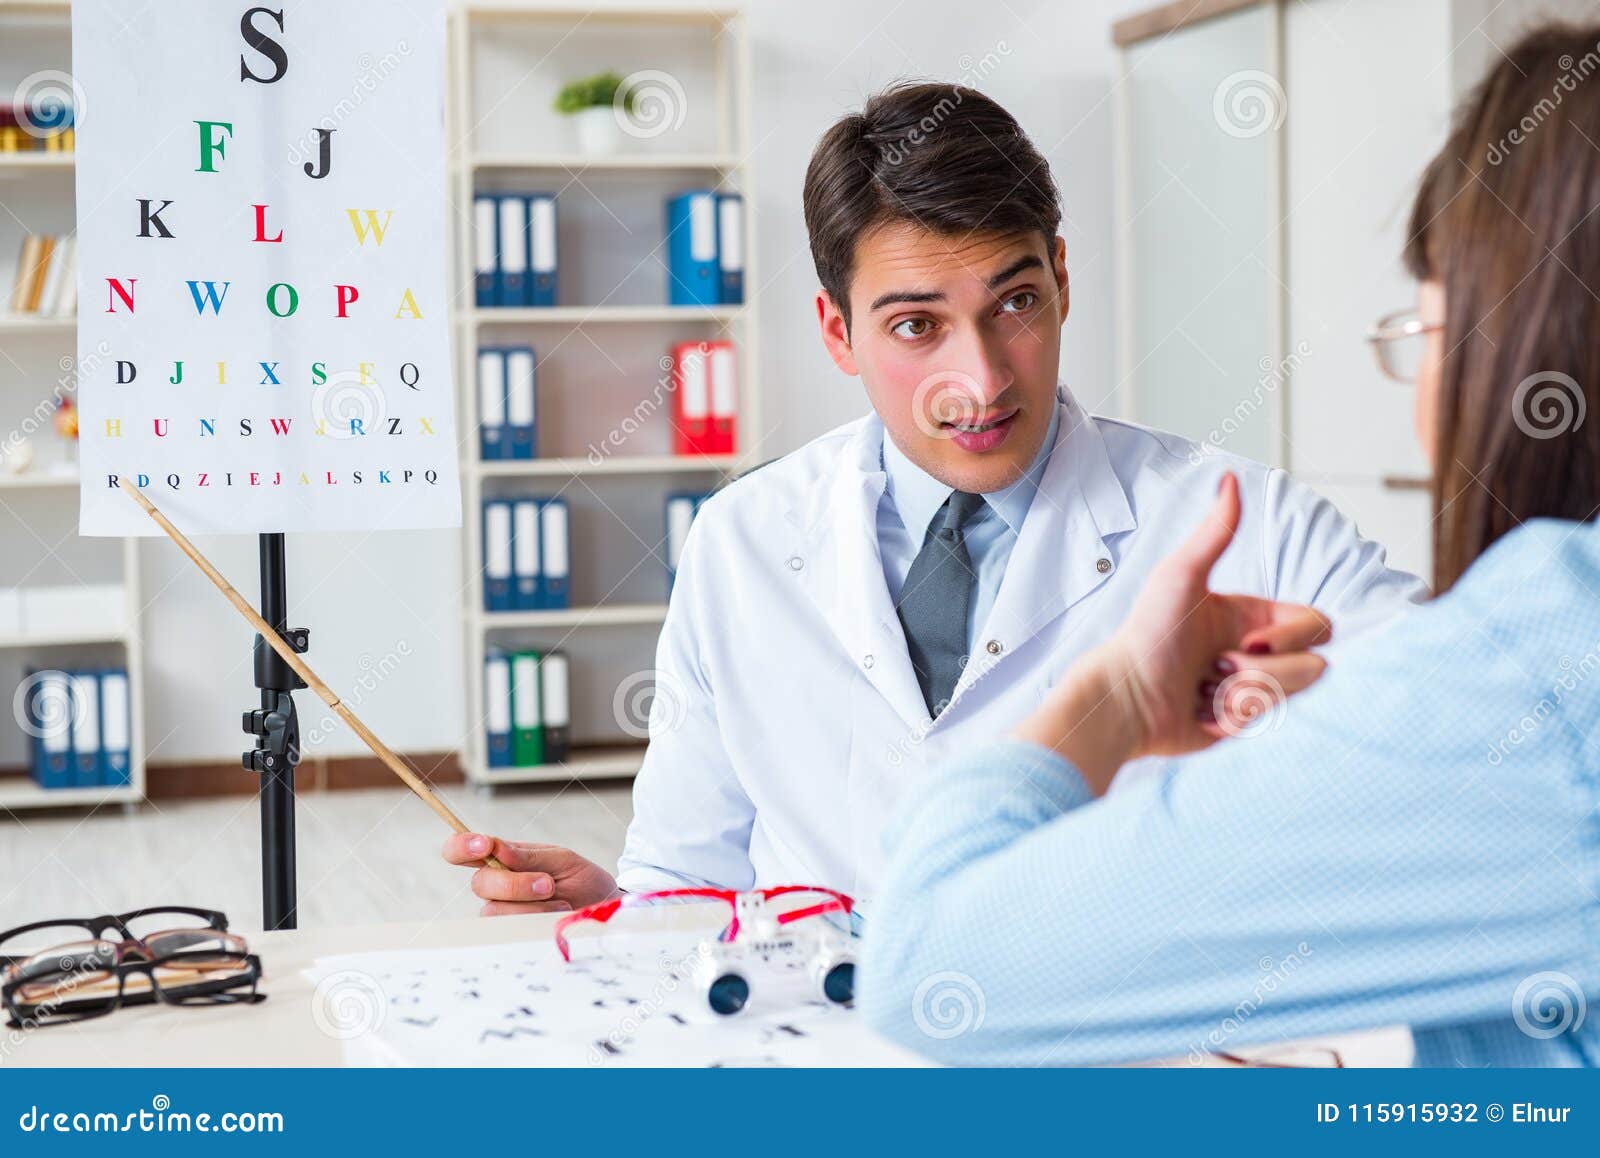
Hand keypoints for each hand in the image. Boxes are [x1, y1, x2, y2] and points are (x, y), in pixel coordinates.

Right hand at [442, 833, 619, 916]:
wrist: (602, 909)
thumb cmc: (580, 879)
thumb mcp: (561, 859)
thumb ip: (528, 856)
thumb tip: (496, 848)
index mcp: (501, 858)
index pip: (462, 850)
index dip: (462, 846)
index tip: (484, 845)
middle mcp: (495, 885)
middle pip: (479, 884)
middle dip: (514, 884)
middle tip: (547, 884)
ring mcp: (501, 911)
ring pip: (494, 911)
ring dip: (530, 907)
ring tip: (560, 904)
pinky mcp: (511, 935)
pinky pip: (509, 931)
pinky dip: (536, 923)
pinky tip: (555, 918)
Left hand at [1014, 473, 1329, 791]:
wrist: (1123, 699)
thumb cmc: (1146, 635)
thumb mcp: (1181, 577)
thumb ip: (1214, 533)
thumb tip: (1229, 477)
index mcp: (1254, 618)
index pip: (1318, 626)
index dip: (1293, 637)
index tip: (1245, 644)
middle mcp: (1258, 652)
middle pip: (1314, 667)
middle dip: (1263, 672)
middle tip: (1215, 669)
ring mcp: (1252, 689)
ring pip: (1293, 696)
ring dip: (1244, 695)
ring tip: (1204, 689)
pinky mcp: (1242, 723)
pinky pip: (1266, 724)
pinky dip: (1230, 718)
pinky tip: (1199, 711)